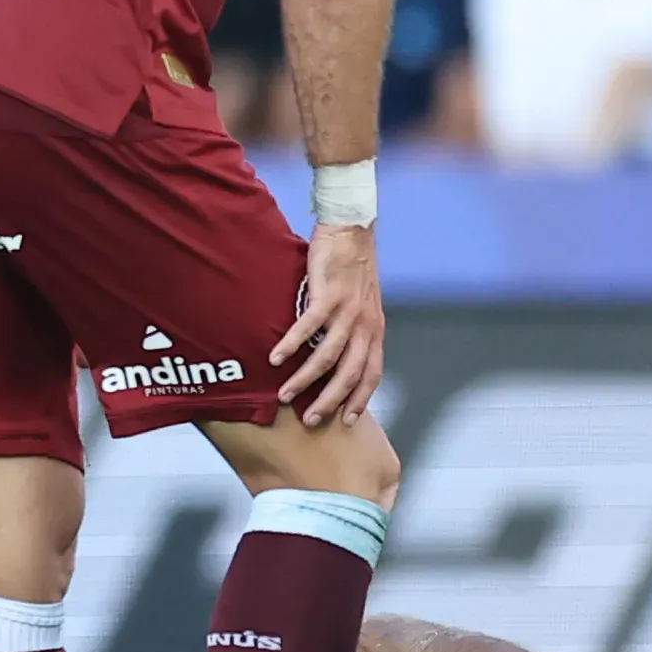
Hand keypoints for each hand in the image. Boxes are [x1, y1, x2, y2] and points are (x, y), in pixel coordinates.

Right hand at [272, 224, 386, 428]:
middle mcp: (365, 325)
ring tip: (286, 395)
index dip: (360, 399)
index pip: (372, 374)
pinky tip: (276, 357)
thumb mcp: (363, 305)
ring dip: (306, 379)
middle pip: (350, 373)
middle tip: (311, 420)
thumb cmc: (354, 268)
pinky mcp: (328, 294)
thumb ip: (354, 331)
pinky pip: (308, 327)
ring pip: (328, 356)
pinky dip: (292, 344)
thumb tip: (336, 357)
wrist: (352, 231)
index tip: (346, 421)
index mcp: (375, 330)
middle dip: (330, 401)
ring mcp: (347, 311)